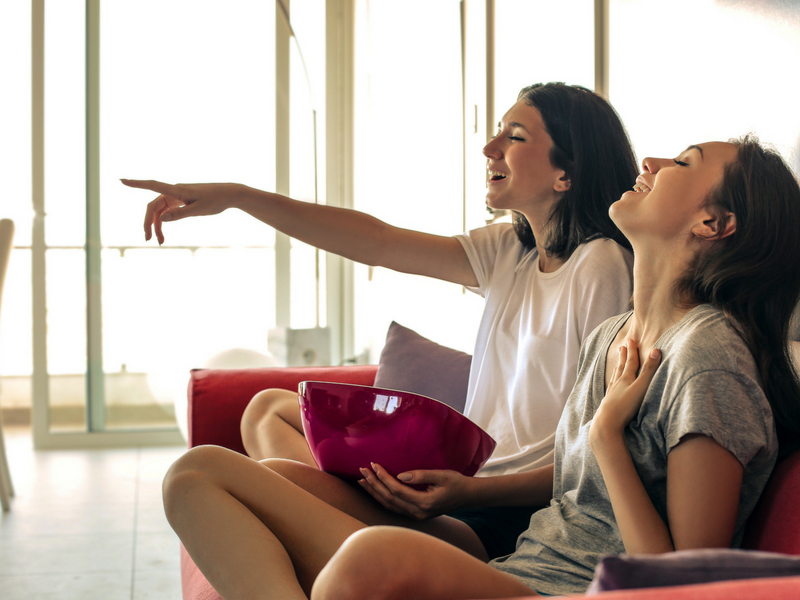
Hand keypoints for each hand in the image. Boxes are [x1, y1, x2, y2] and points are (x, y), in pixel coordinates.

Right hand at [121, 179, 246, 243]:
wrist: (229, 194)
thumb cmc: (215, 200)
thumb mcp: (198, 210)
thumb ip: (180, 214)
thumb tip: (161, 219)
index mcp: (177, 190)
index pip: (152, 185)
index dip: (136, 184)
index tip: (121, 180)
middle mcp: (174, 191)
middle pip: (153, 206)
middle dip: (148, 222)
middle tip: (148, 239)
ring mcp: (177, 196)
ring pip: (160, 210)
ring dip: (157, 225)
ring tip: (159, 241)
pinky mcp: (181, 200)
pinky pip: (168, 211)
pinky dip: (165, 221)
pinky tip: (163, 233)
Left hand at [357, 463, 471, 519]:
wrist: (468, 497)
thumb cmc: (457, 483)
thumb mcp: (442, 475)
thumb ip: (421, 475)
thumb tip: (400, 475)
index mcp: (424, 503)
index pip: (397, 490)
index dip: (383, 478)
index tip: (373, 465)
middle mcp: (418, 513)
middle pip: (389, 499)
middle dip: (373, 484)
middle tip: (361, 471)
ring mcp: (416, 516)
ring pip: (389, 505)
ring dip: (374, 493)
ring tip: (362, 481)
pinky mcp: (416, 514)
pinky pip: (394, 507)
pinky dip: (382, 498)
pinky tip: (375, 490)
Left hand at [590, 339, 660, 449]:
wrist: (607, 422)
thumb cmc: (626, 405)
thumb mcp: (641, 386)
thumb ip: (649, 370)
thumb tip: (656, 350)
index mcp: (626, 378)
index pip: (631, 362)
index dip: (632, 351)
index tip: (631, 340)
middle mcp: (618, 384)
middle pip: (621, 367)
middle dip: (623, 357)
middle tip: (622, 346)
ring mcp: (612, 394)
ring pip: (615, 378)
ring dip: (617, 369)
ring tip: (616, 364)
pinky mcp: (609, 404)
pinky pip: (611, 390)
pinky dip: (612, 384)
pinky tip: (611, 386)